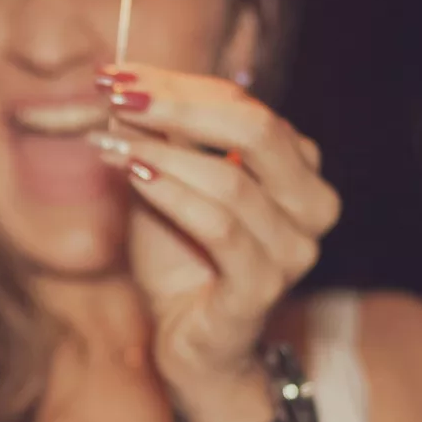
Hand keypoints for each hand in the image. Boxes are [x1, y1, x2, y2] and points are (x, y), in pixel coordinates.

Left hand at [91, 64, 341, 421]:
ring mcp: (295, 248)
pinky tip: (133, 177)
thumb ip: (157, 140)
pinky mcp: (264, 286)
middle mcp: (311, 203)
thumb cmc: (181, 261)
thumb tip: (120, 87)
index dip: (178, 85)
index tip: (116, 75)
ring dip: (162, 154)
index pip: (243, 105)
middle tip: (117, 97)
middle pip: (255, 129)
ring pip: (231, 180)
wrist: (189, 346)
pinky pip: (220, 228)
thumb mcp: (166, 186)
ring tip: (111, 142)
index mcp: (297, 168)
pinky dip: (172, 196)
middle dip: (178, 107)